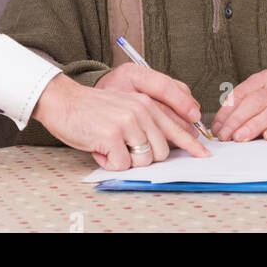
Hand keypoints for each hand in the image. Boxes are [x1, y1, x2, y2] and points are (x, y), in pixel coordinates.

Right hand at [32, 73, 210, 169]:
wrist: (63, 102)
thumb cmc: (92, 111)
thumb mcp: (125, 109)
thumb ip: (146, 122)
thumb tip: (165, 148)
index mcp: (147, 104)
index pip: (177, 127)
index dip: (191, 144)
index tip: (203, 155)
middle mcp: (142, 110)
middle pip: (162, 152)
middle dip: (143, 158)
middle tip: (122, 147)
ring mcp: (128, 122)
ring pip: (143, 160)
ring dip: (124, 160)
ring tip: (108, 145)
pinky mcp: (113, 135)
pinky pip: (122, 164)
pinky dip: (108, 162)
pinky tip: (99, 148)